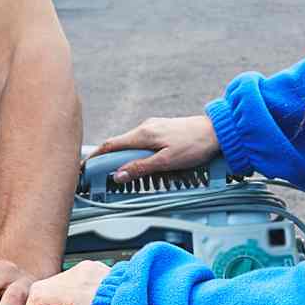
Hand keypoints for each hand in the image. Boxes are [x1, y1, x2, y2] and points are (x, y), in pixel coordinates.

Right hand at [23, 261, 110, 304]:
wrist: (150, 302)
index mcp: (74, 288)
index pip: (38, 296)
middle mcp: (80, 274)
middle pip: (45, 288)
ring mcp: (88, 269)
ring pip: (57, 283)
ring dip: (52, 303)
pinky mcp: (97, 270)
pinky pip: (71, 279)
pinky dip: (65, 295)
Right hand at [93, 115, 219, 182]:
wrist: (218, 131)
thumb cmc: (196, 145)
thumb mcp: (167, 161)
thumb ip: (141, 168)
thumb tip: (118, 175)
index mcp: (143, 134)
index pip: (111, 145)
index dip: (95, 157)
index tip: (85, 167)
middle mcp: (146, 128)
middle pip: (119, 145)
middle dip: (108, 160)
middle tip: (100, 177)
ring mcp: (155, 128)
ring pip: (132, 145)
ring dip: (125, 159)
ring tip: (122, 176)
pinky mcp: (163, 131)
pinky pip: (143, 144)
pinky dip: (137, 155)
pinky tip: (143, 165)